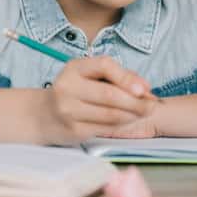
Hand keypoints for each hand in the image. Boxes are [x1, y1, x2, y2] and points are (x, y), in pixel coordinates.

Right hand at [38, 55, 156, 144]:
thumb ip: (118, 76)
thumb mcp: (89, 75)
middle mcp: (68, 87)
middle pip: (110, 95)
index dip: (127, 77)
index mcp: (74, 68)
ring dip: (133, 115)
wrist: (43, 115)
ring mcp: (68, 110)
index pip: (104, 66)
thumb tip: (145, 89)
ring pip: (110, 114)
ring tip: (145, 113)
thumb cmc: (75, 91)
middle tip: (153, 106)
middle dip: (137, 102)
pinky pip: (105, 128)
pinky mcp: (73, 130)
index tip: (144, 89)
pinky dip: (122, 125)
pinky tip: (130, 121)